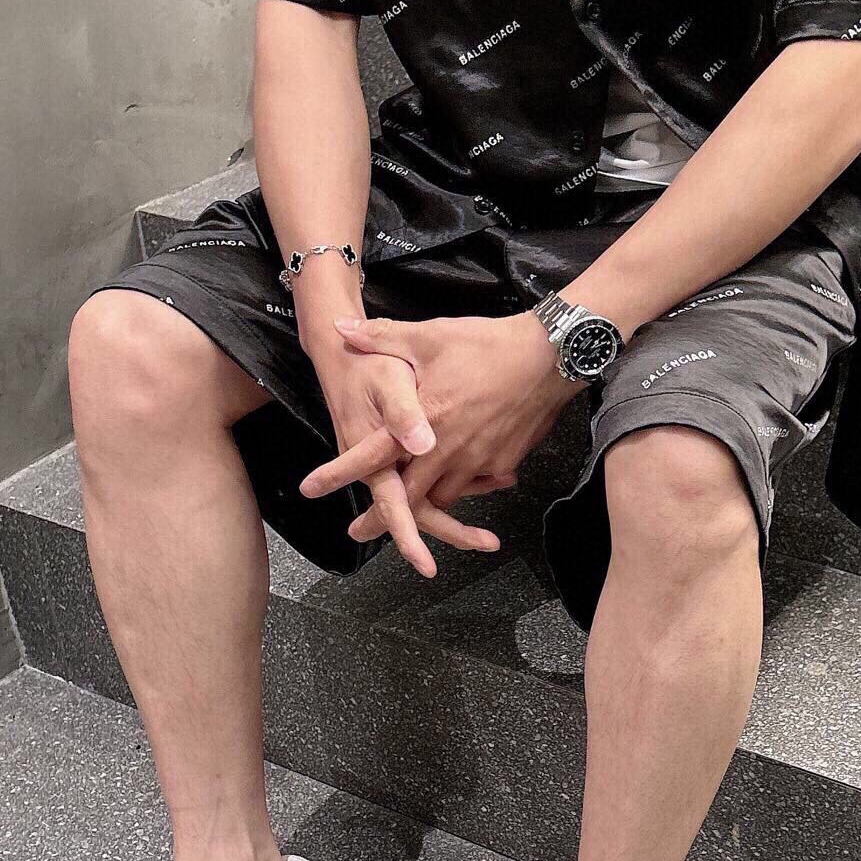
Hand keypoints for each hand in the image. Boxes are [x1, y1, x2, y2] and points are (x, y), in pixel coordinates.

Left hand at [300, 310, 574, 561]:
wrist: (550, 356)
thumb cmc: (486, 344)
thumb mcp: (428, 336)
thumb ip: (381, 337)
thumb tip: (340, 330)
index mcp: (423, 422)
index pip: (371, 456)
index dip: (338, 474)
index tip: (310, 489)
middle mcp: (447, 450)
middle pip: (407, 499)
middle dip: (382, 519)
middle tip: (360, 530)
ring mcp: (478, 461)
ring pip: (443, 497)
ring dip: (426, 502)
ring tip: (412, 505)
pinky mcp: (504, 462)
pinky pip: (477, 484)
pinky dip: (465, 485)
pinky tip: (460, 475)